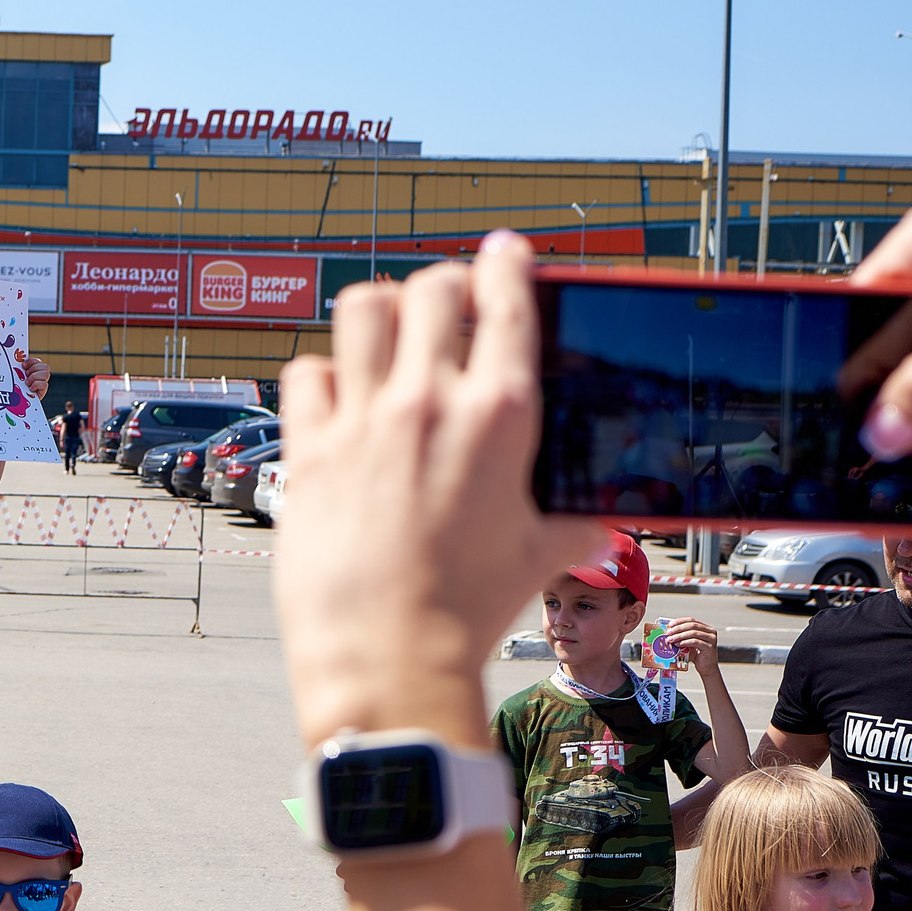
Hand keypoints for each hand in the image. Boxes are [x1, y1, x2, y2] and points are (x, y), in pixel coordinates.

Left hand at [18, 353, 50, 399]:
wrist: (17, 402)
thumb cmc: (16, 388)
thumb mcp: (17, 376)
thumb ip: (19, 369)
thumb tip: (17, 361)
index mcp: (33, 370)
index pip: (38, 361)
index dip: (31, 361)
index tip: (23, 365)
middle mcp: (40, 376)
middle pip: (45, 366)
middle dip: (34, 369)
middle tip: (26, 374)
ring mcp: (42, 383)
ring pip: (46, 374)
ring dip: (34, 377)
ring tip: (27, 382)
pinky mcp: (43, 391)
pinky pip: (44, 384)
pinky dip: (36, 385)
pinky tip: (31, 388)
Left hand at [275, 233, 601, 747]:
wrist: (386, 657)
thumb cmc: (467, 611)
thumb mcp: (539, 556)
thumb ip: (575, 524)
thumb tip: (606, 525)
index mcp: (499, 416)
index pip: (505, 300)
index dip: (506, 263)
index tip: (505, 253)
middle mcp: (428, 402)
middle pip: (431, 288)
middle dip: (444, 285)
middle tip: (447, 304)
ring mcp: (361, 422)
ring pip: (362, 309)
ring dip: (380, 311)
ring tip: (388, 335)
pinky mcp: (307, 450)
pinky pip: (305, 374)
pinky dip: (321, 376)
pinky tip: (335, 398)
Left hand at [661, 617, 719, 676]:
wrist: (706, 668)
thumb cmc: (696, 655)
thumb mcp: (688, 643)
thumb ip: (682, 636)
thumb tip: (669, 631)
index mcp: (706, 628)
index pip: (692, 620)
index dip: (680, 621)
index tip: (670, 624)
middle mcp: (711, 632)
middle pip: (692, 625)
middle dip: (678, 628)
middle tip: (669, 632)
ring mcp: (711, 639)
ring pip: (693, 633)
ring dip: (679, 636)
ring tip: (671, 639)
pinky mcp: (710, 647)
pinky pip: (695, 642)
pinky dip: (684, 642)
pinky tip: (677, 644)